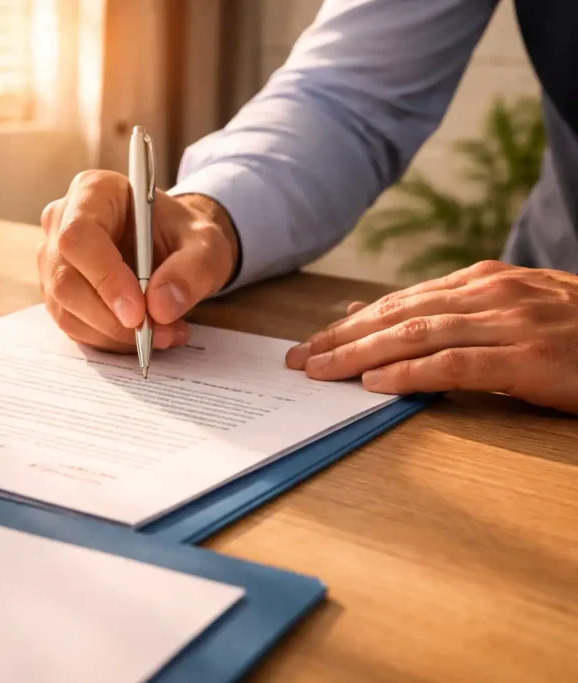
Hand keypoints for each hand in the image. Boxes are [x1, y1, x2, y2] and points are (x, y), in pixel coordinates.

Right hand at [37, 170, 238, 351]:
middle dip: (111, 317)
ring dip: (114, 334)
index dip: (104, 277)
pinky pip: (73, 325)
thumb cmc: (184, 237)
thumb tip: (161, 307)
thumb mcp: (207, 246)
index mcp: (93, 191)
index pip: (80, 235)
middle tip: (157, 332)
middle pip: (65, 279)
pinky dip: (109, 340)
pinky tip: (145, 335)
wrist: (174, 249)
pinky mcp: (57, 292)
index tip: (138, 313)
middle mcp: (62, 221)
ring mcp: (53, 259)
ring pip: (66, 309)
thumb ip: (192, 271)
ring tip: (163, 334)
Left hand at [285, 260, 577, 413]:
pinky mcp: (529, 359)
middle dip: (341, 337)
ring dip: (360, 355)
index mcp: (484, 281)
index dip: (350, 323)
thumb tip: (380, 320)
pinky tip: (376, 385)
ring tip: (320, 372)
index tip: (312, 341)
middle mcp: (491, 294)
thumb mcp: (512, 311)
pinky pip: (456, 364)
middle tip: (299, 358)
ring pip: (415, 335)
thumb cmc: (576, 331)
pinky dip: (411, 374)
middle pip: (397, 314)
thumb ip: (452, 313)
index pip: (400, 301)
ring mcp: (511, 324)